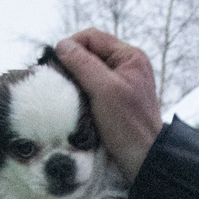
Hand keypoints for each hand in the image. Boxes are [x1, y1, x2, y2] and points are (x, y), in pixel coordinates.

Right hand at [53, 29, 161, 180]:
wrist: (144, 160)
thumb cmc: (128, 125)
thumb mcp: (104, 90)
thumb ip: (83, 64)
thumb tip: (61, 45)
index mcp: (130, 56)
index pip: (92, 37)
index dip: (70, 46)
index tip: (54, 64)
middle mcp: (126, 66)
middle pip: (89, 53)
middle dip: (70, 64)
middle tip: (56, 79)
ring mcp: (121, 83)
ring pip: (88, 71)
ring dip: (73, 79)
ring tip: (63, 92)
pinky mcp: (114, 101)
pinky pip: (91, 88)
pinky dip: (79, 92)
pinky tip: (72, 102)